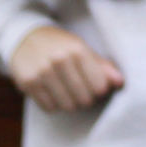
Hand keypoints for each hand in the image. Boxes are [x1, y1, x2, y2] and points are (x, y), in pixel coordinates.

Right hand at [9, 25, 123, 111]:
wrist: (25, 38)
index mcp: (77, 50)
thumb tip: (120, 82)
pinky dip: (54, 104)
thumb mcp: (82, 48)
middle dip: (86, 98)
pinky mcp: (28, 84)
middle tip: (81, 89)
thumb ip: (102, 66)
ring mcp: (42, 73)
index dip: (100, 90)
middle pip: (84, 99)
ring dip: (70, 102)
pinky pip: (50, 108)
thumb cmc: (60, 45)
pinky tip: (53, 92)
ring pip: (67, 106)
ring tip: (68, 91)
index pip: (99, 86)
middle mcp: (59, 60)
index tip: (96, 86)